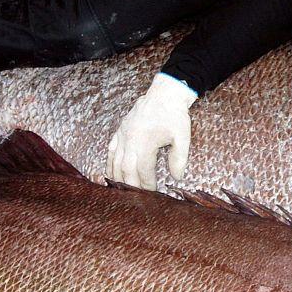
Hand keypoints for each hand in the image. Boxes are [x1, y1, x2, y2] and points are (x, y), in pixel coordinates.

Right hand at [106, 73, 197, 189]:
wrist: (164, 94)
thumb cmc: (174, 116)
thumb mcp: (182, 137)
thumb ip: (179, 159)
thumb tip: (176, 177)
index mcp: (145, 142)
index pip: (143, 170)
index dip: (147, 184)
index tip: (153, 194)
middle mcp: (130, 140)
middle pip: (126, 169)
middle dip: (132, 185)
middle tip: (139, 197)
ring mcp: (122, 135)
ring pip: (115, 162)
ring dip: (119, 178)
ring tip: (124, 191)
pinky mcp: (119, 131)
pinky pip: (110, 151)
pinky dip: (109, 165)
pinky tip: (110, 175)